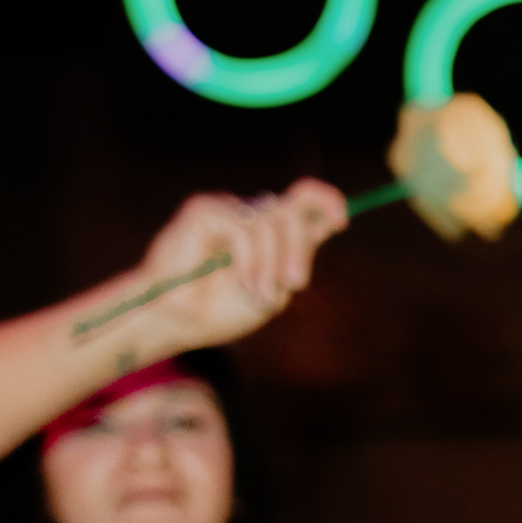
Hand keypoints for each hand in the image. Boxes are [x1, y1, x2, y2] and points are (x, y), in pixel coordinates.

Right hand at [129, 180, 349, 352]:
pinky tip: (240, 282)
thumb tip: (329, 222)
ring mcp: (228, 210)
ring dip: (271, 262)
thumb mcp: (275, 287)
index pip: (304, 200)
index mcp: (270, 233)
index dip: (326, 200)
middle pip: (292, 212)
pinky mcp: (204, 210)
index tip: (341, 220)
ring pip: (272, 219)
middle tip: (295, 283)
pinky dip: (249, 258)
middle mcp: (250, 216)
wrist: (179, 322)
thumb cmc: (222, 310)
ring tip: (258, 293)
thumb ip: (298, 254)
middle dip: (298, 249)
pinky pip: (244, 227)